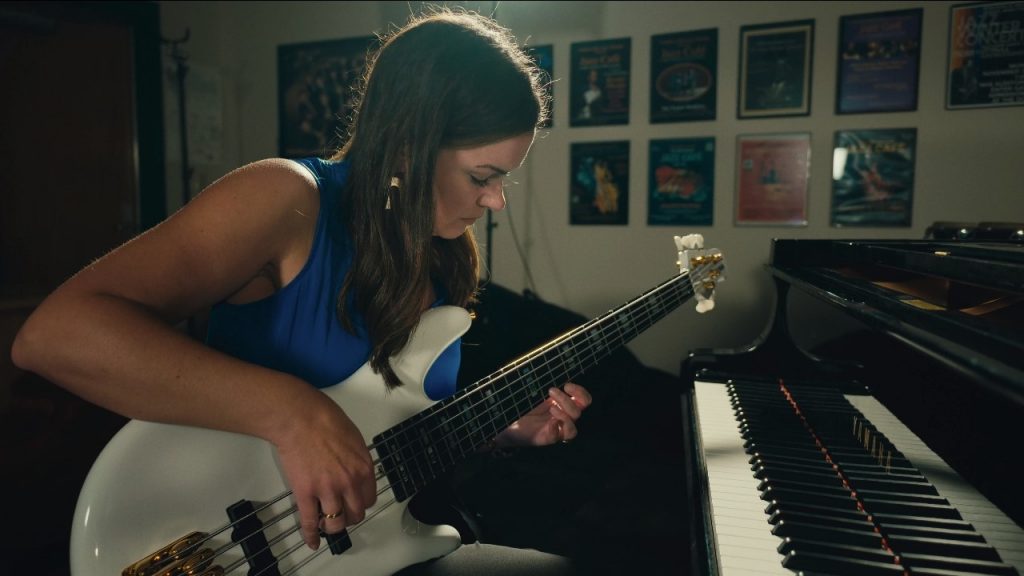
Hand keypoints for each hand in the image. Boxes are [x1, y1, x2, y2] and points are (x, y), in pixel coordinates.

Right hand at [272, 392, 376, 549]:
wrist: (300, 418)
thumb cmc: (325, 419)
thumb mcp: (354, 438)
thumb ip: (357, 459)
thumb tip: (355, 471)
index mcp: (364, 468)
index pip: (369, 499)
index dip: (361, 504)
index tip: (354, 504)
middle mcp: (349, 483)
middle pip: (355, 514)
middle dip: (349, 517)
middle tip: (341, 514)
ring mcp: (327, 490)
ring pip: (336, 523)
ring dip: (332, 526)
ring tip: (327, 523)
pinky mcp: (306, 494)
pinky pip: (310, 522)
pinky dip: (312, 535)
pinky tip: (312, 542)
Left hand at [493, 382, 591, 447]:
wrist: (503, 423)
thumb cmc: (518, 405)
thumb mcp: (533, 391)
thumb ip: (543, 383)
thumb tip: (549, 366)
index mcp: (561, 404)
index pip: (583, 400)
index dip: (580, 392)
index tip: (566, 385)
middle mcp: (562, 416)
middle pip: (580, 410)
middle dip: (568, 399)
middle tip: (551, 391)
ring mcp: (556, 428)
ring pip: (574, 425)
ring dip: (565, 413)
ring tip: (550, 408)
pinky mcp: (548, 438)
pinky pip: (561, 436)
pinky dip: (557, 428)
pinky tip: (549, 424)